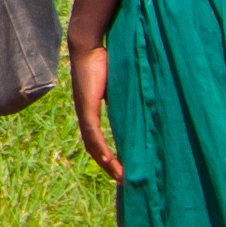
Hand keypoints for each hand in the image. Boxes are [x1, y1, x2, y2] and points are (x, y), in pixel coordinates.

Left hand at [70, 41, 122, 181]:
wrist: (87, 46)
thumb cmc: (104, 60)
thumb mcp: (117, 86)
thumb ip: (124, 99)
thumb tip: (141, 106)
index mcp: (91, 111)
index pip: (98, 141)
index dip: (108, 157)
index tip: (121, 170)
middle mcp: (85, 115)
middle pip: (95, 148)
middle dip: (108, 166)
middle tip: (122, 181)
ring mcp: (84, 112)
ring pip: (93, 145)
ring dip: (106, 163)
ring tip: (120, 177)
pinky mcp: (86, 107)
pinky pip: (93, 133)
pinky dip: (101, 149)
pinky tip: (109, 161)